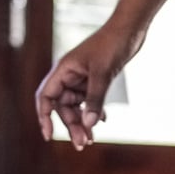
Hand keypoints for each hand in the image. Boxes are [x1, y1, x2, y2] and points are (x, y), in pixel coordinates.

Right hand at [35, 23, 134, 149]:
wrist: (129, 29)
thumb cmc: (113, 45)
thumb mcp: (103, 74)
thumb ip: (95, 99)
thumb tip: (89, 125)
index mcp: (63, 70)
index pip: (46, 97)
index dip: (44, 117)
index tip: (49, 135)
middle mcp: (69, 75)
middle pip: (63, 106)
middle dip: (71, 125)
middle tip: (83, 144)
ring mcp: (82, 77)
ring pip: (76, 105)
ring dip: (83, 121)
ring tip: (91, 140)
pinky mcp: (95, 78)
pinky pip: (89, 100)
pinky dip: (94, 111)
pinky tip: (103, 120)